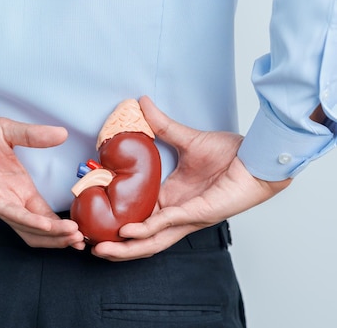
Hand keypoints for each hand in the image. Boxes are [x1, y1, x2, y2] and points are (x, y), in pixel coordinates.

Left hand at [0, 113, 85, 249]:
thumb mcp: (9, 131)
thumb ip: (35, 136)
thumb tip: (63, 133)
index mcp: (20, 186)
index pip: (45, 213)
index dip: (63, 224)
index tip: (83, 229)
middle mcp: (11, 198)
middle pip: (39, 229)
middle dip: (61, 238)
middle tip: (82, 241)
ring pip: (27, 228)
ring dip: (51, 235)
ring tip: (72, 236)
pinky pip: (11, 215)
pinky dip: (31, 222)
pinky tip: (48, 225)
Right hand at [92, 96, 290, 260]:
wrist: (258, 157)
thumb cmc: (231, 154)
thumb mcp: (186, 139)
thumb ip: (162, 125)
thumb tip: (142, 103)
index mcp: (172, 199)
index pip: (140, 218)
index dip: (119, 224)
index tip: (95, 221)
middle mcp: (177, 213)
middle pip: (143, 240)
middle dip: (118, 248)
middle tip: (92, 248)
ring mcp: (188, 216)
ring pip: (153, 241)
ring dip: (127, 248)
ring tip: (103, 249)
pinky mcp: (200, 213)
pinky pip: (170, 223)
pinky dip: (148, 229)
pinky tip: (129, 231)